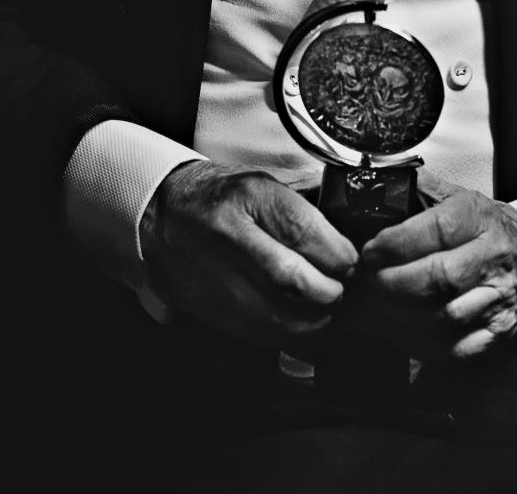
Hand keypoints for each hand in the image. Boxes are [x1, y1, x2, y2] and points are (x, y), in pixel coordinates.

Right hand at [139, 161, 356, 346]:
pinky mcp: (209, 309)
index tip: (350, 260)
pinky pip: (259, 333)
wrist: (164, 217)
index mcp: (249, 196)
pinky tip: (297, 318)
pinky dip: (287, 332)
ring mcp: (216, 277)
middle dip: (329, 291)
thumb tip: (352, 230)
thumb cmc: (225, 197)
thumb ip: (306, 206)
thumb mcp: (265, 183)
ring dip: (313, 318)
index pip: (305, 232)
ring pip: (278, 316)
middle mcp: (231, 237)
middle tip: (341, 287)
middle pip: (293, 280)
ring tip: (324, 306)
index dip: (338, 254)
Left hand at [349, 186, 516, 360]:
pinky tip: (399, 330)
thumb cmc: (483, 228)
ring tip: (376, 308)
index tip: (369, 251)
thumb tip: (375, 182)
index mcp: (480, 217)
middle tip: (367, 282)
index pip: (438, 230)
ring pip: (446, 318)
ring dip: (400, 317)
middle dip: (393, 283)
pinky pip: (456, 349)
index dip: (397, 243)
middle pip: (440, 279)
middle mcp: (495, 258)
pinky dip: (420, 345)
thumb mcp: (457, 197)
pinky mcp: (500, 333)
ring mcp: (501, 299)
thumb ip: (418, 189)